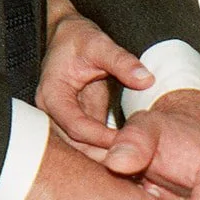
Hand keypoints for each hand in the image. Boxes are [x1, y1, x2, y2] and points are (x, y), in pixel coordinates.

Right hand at [36, 0, 152, 160]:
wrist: (67, 36)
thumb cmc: (78, 38)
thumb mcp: (100, 44)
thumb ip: (122, 61)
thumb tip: (146, 79)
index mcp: (53, 95)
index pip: (75, 126)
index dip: (100, 137)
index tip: (127, 140)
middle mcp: (54, 112)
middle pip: (77, 144)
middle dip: (104, 153)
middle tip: (136, 161)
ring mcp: (64, 119)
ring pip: (83, 147)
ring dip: (107, 155)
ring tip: (136, 163)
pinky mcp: (78, 120)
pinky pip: (91, 141)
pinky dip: (109, 148)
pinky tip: (131, 153)